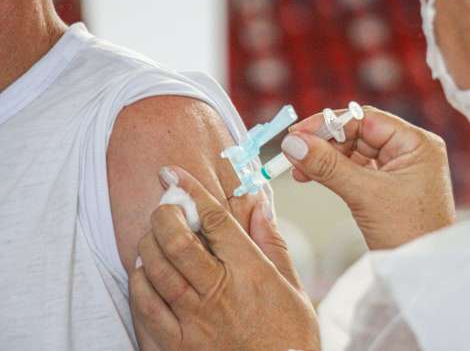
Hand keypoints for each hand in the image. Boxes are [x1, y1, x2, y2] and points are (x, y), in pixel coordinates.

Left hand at [129, 166, 319, 350]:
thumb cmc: (289, 341)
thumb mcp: (293, 289)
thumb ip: (272, 245)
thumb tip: (260, 206)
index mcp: (250, 275)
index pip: (215, 221)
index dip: (191, 191)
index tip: (173, 174)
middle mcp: (218, 295)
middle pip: (177, 242)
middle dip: (163, 214)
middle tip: (164, 205)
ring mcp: (193, 324)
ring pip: (155, 272)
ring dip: (147, 246)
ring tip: (151, 236)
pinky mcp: (174, 348)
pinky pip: (145, 310)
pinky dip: (139, 285)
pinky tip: (142, 274)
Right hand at [282, 106, 455, 249]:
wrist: (421, 272)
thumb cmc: (408, 234)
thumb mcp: (364, 195)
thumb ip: (328, 166)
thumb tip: (293, 143)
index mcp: (416, 143)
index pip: (366, 120)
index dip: (329, 124)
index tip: (298, 134)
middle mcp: (410, 150)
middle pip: (358, 133)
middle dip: (325, 143)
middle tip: (294, 152)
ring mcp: (400, 168)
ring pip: (354, 151)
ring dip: (326, 158)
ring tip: (299, 169)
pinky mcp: (388, 185)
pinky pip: (356, 169)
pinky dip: (334, 171)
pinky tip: (313, 176)